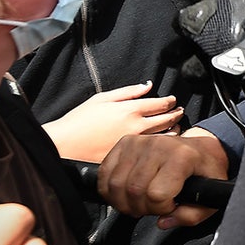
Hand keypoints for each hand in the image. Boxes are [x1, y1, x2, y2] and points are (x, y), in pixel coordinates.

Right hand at [42, 81, 182, 162]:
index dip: (170, 101)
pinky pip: (153, 151)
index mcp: (130, 110)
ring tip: (175, 128)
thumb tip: (148, 85)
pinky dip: (161, 146)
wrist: (64, 146)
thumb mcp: (102, 99)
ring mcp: (135, 145)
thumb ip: (128, 92)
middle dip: (176, 114)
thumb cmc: (79, 120)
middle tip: (179, 112)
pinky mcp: (131, 159)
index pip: (160, 104)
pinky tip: (162, 145)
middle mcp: (136, 127)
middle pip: (167, 120)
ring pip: (164, 138)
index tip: (173, 100)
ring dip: (173, 131)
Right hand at [96, 132, 228, 223]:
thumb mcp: (210, 198)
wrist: (200, 148)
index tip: (171, 205)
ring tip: (140, 201)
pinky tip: (126, 193)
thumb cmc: (204, 173)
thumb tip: (163, 222)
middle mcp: (158, 145)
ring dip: (125, 202)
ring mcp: (138, 142)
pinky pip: (105, 175)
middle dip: (142, 208)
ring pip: (116, 184)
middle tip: (154, 206)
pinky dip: (110, 191)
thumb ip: (191, 216)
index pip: (157, 194)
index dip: (162, 209)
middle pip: (134, 190)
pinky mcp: (124, 143)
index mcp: (182, 157)